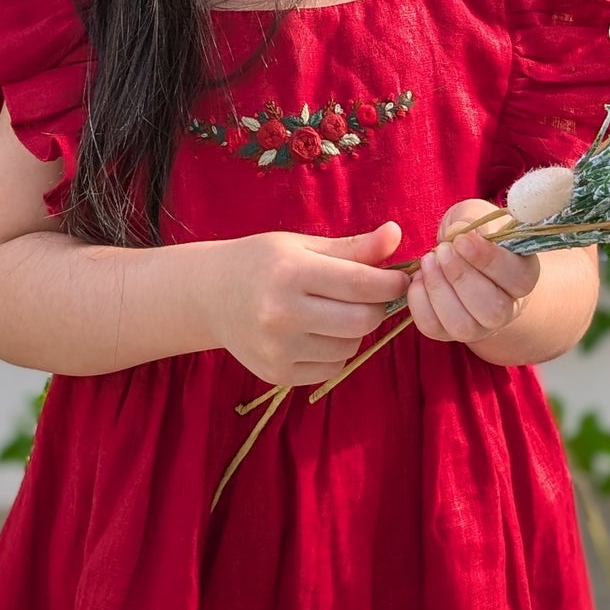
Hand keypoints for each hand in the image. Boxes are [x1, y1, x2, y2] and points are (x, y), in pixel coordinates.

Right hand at [208, 221, 409, 389]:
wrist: (209, 296)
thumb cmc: (262, 262)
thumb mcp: (303, 245)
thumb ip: (353, 247)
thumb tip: (396, 235)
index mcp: (291, 273)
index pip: (360, 284)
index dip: (390, 282)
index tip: (399, 278)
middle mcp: (282, 314)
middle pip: (360, 321)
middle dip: (376, 307)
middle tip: (370, 296)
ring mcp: (278, 349)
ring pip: (349, 348)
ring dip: (356, 331)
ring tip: (338, 312)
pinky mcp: (277, 374)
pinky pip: (330, 369)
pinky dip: (336, 352)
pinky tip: (319, 333)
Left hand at [407, 198, 539, 345]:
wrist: (462, 258)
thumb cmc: (476, 233)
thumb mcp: (477, 216)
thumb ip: (472, 220)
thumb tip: (457, 232)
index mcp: (524, 277)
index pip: (517, 278)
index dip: (488, 260)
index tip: (462, 240)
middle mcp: (506, 309)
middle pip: (492, 309)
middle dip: (461, 276)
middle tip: (441, 249)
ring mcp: (478, 326)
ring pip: (463, 325)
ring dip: (439, 290)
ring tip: (428, 261)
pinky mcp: (447, 332)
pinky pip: (433, 327)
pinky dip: (420, 302)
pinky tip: (419, 277)